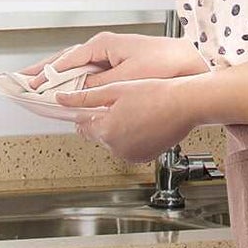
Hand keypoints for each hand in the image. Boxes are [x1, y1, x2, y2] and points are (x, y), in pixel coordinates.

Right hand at [19, 30, 204, 88]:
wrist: (191, 64)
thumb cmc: (164, 63)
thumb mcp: (126, 77)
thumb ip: (98, 85)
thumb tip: (76, 93)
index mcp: (102, 45)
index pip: (65, 60)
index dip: (45, 74)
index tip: (29, 85)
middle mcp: (103, 49)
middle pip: (65, 62)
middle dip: (44, 72)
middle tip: (21, 82)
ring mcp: (110, 58)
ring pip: (75, 70)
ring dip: (57, 80)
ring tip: (38, 89)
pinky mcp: (117, 68)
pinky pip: (88, 76)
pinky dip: (75, 85)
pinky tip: (68, 94)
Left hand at [62, 77, 199, 163]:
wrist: (185, 104)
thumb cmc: (156, 94)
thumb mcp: (116, 90)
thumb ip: (85, 98)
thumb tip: (62, 100)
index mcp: (106, 131)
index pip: (83, 125)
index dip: (87, 113)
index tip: (94, 104)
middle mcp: (117, 148)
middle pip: (99, 134)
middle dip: (105, 120)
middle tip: (122, 104)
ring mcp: (131, 155)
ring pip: (114, 141)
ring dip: (119, 129)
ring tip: (136, 112)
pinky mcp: (143, 158)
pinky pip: (129, 148)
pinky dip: (132, 138)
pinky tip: (144, 122)